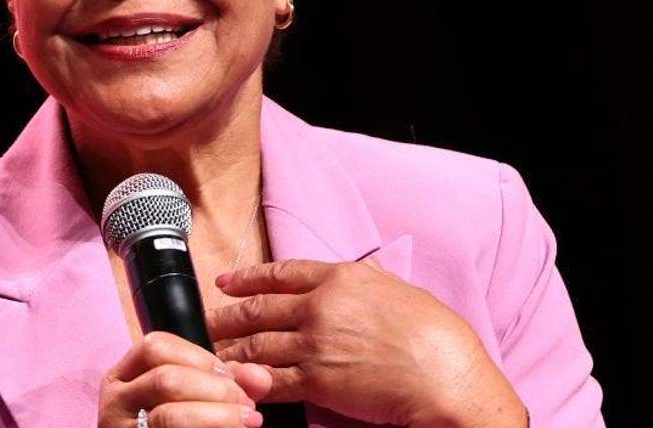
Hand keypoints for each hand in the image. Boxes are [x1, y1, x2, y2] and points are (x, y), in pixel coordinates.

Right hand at [98, 330, 273, 427]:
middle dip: (215, 389)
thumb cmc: (173, 426)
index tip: (228, 376)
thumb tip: (261, 377)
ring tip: (247, 422)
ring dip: (218, 416)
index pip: (154, 346)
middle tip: (246, 405)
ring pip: (168, 416)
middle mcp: (115, 404)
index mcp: (123, 378)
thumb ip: (224, 383)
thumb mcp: (189, 398)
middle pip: (165, 379)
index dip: (198, 356)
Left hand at [206, 258, 526, 426]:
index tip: (226, 281)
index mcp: (342, 278)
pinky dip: (247, 380)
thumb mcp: (402, 292)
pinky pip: (270, 379)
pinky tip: (234, 381)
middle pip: (259, 308)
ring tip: (211, 353)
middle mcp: (321, 306)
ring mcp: (315, 343)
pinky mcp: (315, 380)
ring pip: (256, 343)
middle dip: (227, 314)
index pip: (281, 273)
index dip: (247, 277)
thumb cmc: (438, 338)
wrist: (446, 378)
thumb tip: (366, 270)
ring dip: (229, 348)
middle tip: (206, 319)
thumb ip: (373, 282)